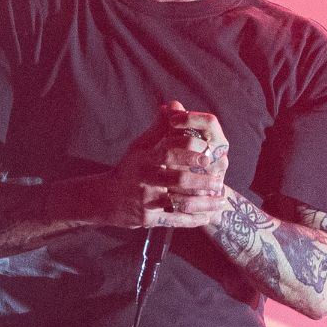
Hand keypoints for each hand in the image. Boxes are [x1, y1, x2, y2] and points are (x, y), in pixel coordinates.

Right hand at [90, 101, 228, 227]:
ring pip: (180, 203)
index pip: (169, 151)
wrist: (106, 199)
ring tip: (220, 199)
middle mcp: (145, 180)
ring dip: (203, 202)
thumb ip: (160, 128)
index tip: (207, 154)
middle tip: (219, 180)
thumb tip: (174, 105)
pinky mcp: (149, 219)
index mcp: (145, 159)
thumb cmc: (129, 169)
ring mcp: (147, 201)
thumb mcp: (141, 146)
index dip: (189, 152)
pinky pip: (175, 220)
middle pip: (178, 180)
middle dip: (201, 180)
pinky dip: (193, 220)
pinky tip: (207, 216)